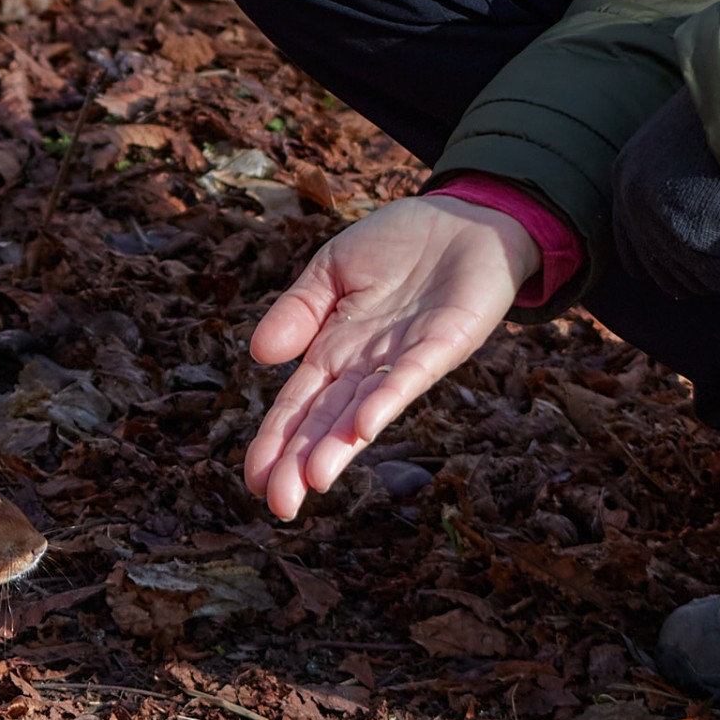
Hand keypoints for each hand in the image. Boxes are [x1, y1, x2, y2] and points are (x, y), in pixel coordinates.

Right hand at [244, 197, 541, 518]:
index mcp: (334, 350)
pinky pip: (413, 374)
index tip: (253, 480)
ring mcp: (406, 356)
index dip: (275, 441)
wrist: (466, 215)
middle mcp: (368, 365)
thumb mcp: (331, 269)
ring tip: (314, 479)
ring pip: (366, 408)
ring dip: (340, 444)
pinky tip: (365, 426)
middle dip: (299, 461)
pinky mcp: (446, 340)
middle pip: (326, 419)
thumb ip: (297, 311)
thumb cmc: (398, 244)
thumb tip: (258, 355)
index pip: (298, 404)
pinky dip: (388, 399)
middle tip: (278, 504)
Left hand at [611, 90, 719, 297]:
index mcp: (629, 174)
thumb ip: (700, 204)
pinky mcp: (690, 229)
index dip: (683, 268)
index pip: (637, 257)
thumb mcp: (709, 156)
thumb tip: (717, 270)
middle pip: (670, 277)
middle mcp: (631, 196)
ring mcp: (656, 215)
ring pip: (706, 278)